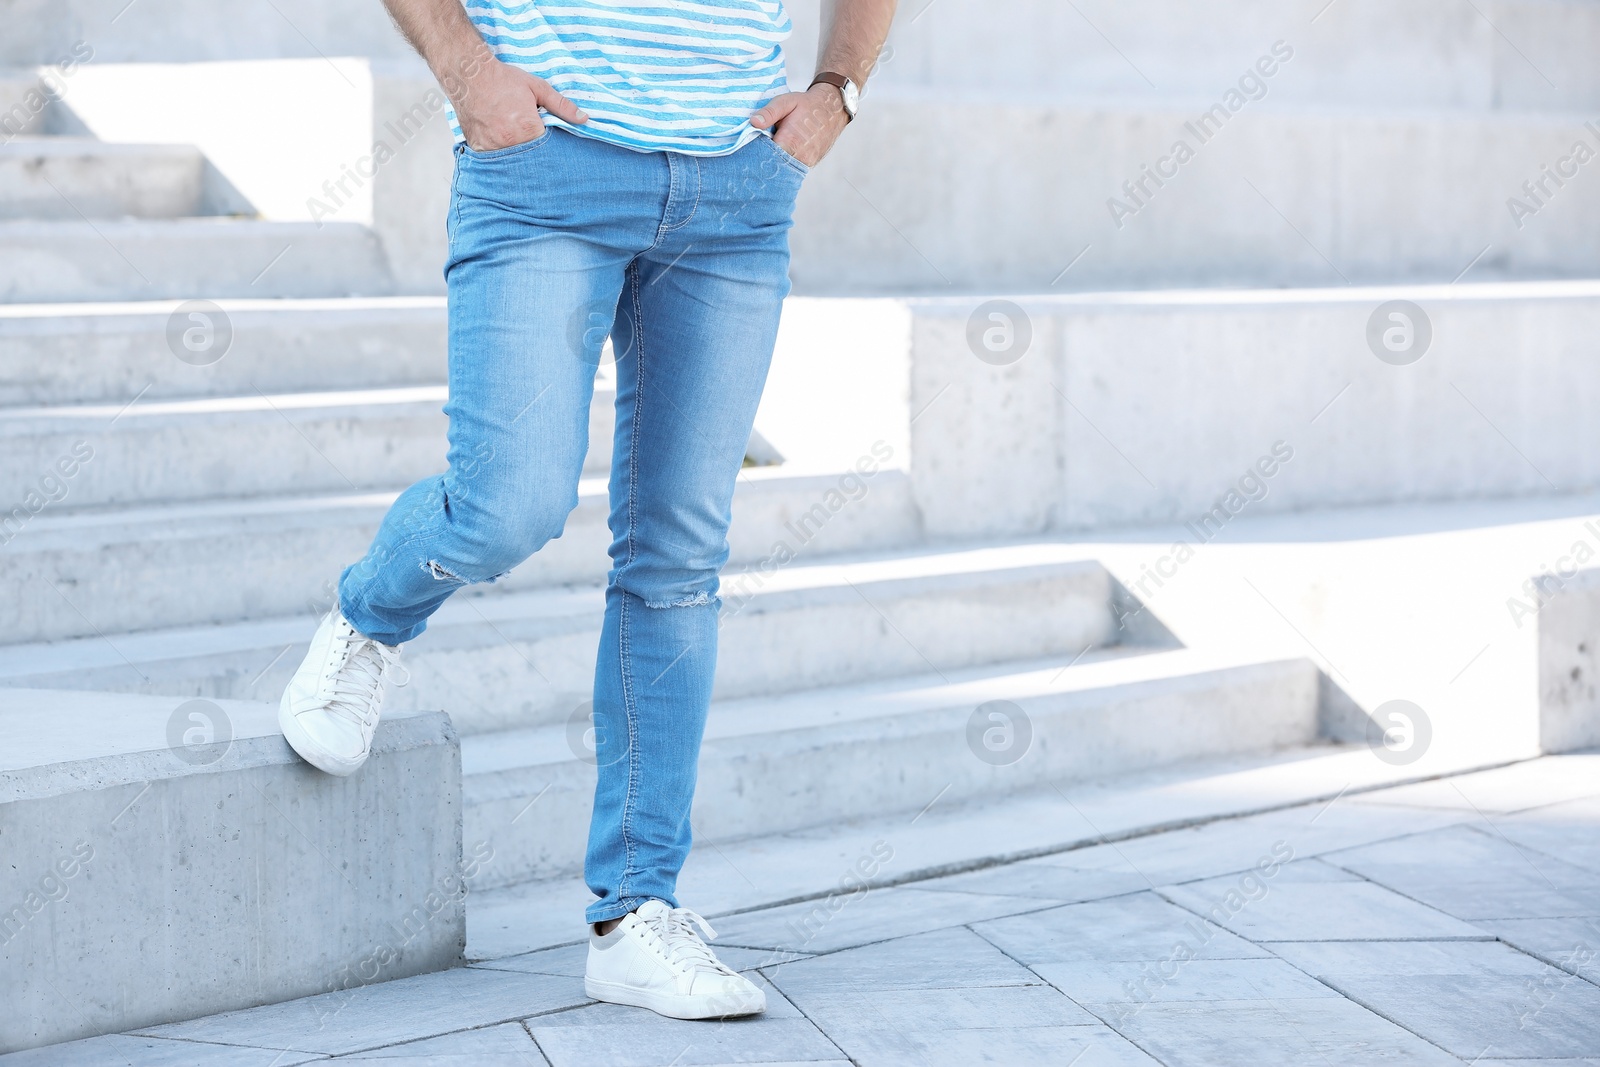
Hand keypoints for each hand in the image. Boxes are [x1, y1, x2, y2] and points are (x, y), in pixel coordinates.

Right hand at [452, 57, 587, 151]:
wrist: (468, 74)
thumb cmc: (504, 80)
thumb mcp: (537, 88)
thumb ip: (561, 106)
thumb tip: (584, 119)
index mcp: (528, 129)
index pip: (549, 149)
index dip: (551, 146)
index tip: (549, 140)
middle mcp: (510, 142)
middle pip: (531, 158)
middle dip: (535, 152)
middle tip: (531, 140)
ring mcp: (492, 147)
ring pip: (512, 161)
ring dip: (518, 154)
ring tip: (514, 137)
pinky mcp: (479, 149)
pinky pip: (494, 159)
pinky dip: (500, 154)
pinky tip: (501, 141)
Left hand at [750, 84, 850, 167]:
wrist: (833, 108)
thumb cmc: (807, 104)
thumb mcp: (786, 101)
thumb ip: (769, 113)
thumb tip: (753, 123)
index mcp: (791, 142)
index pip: (767, 157)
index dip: (755, 154)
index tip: (747, 149)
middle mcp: (801, 156)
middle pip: (775, 165)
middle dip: (764, 159)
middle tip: (754, 151)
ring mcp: (807, 162)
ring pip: (785, 168)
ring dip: (775, 161)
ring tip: (769, 151)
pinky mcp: (811, 163)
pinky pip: (794, 167)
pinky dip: (785, 162)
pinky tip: (780, 153)